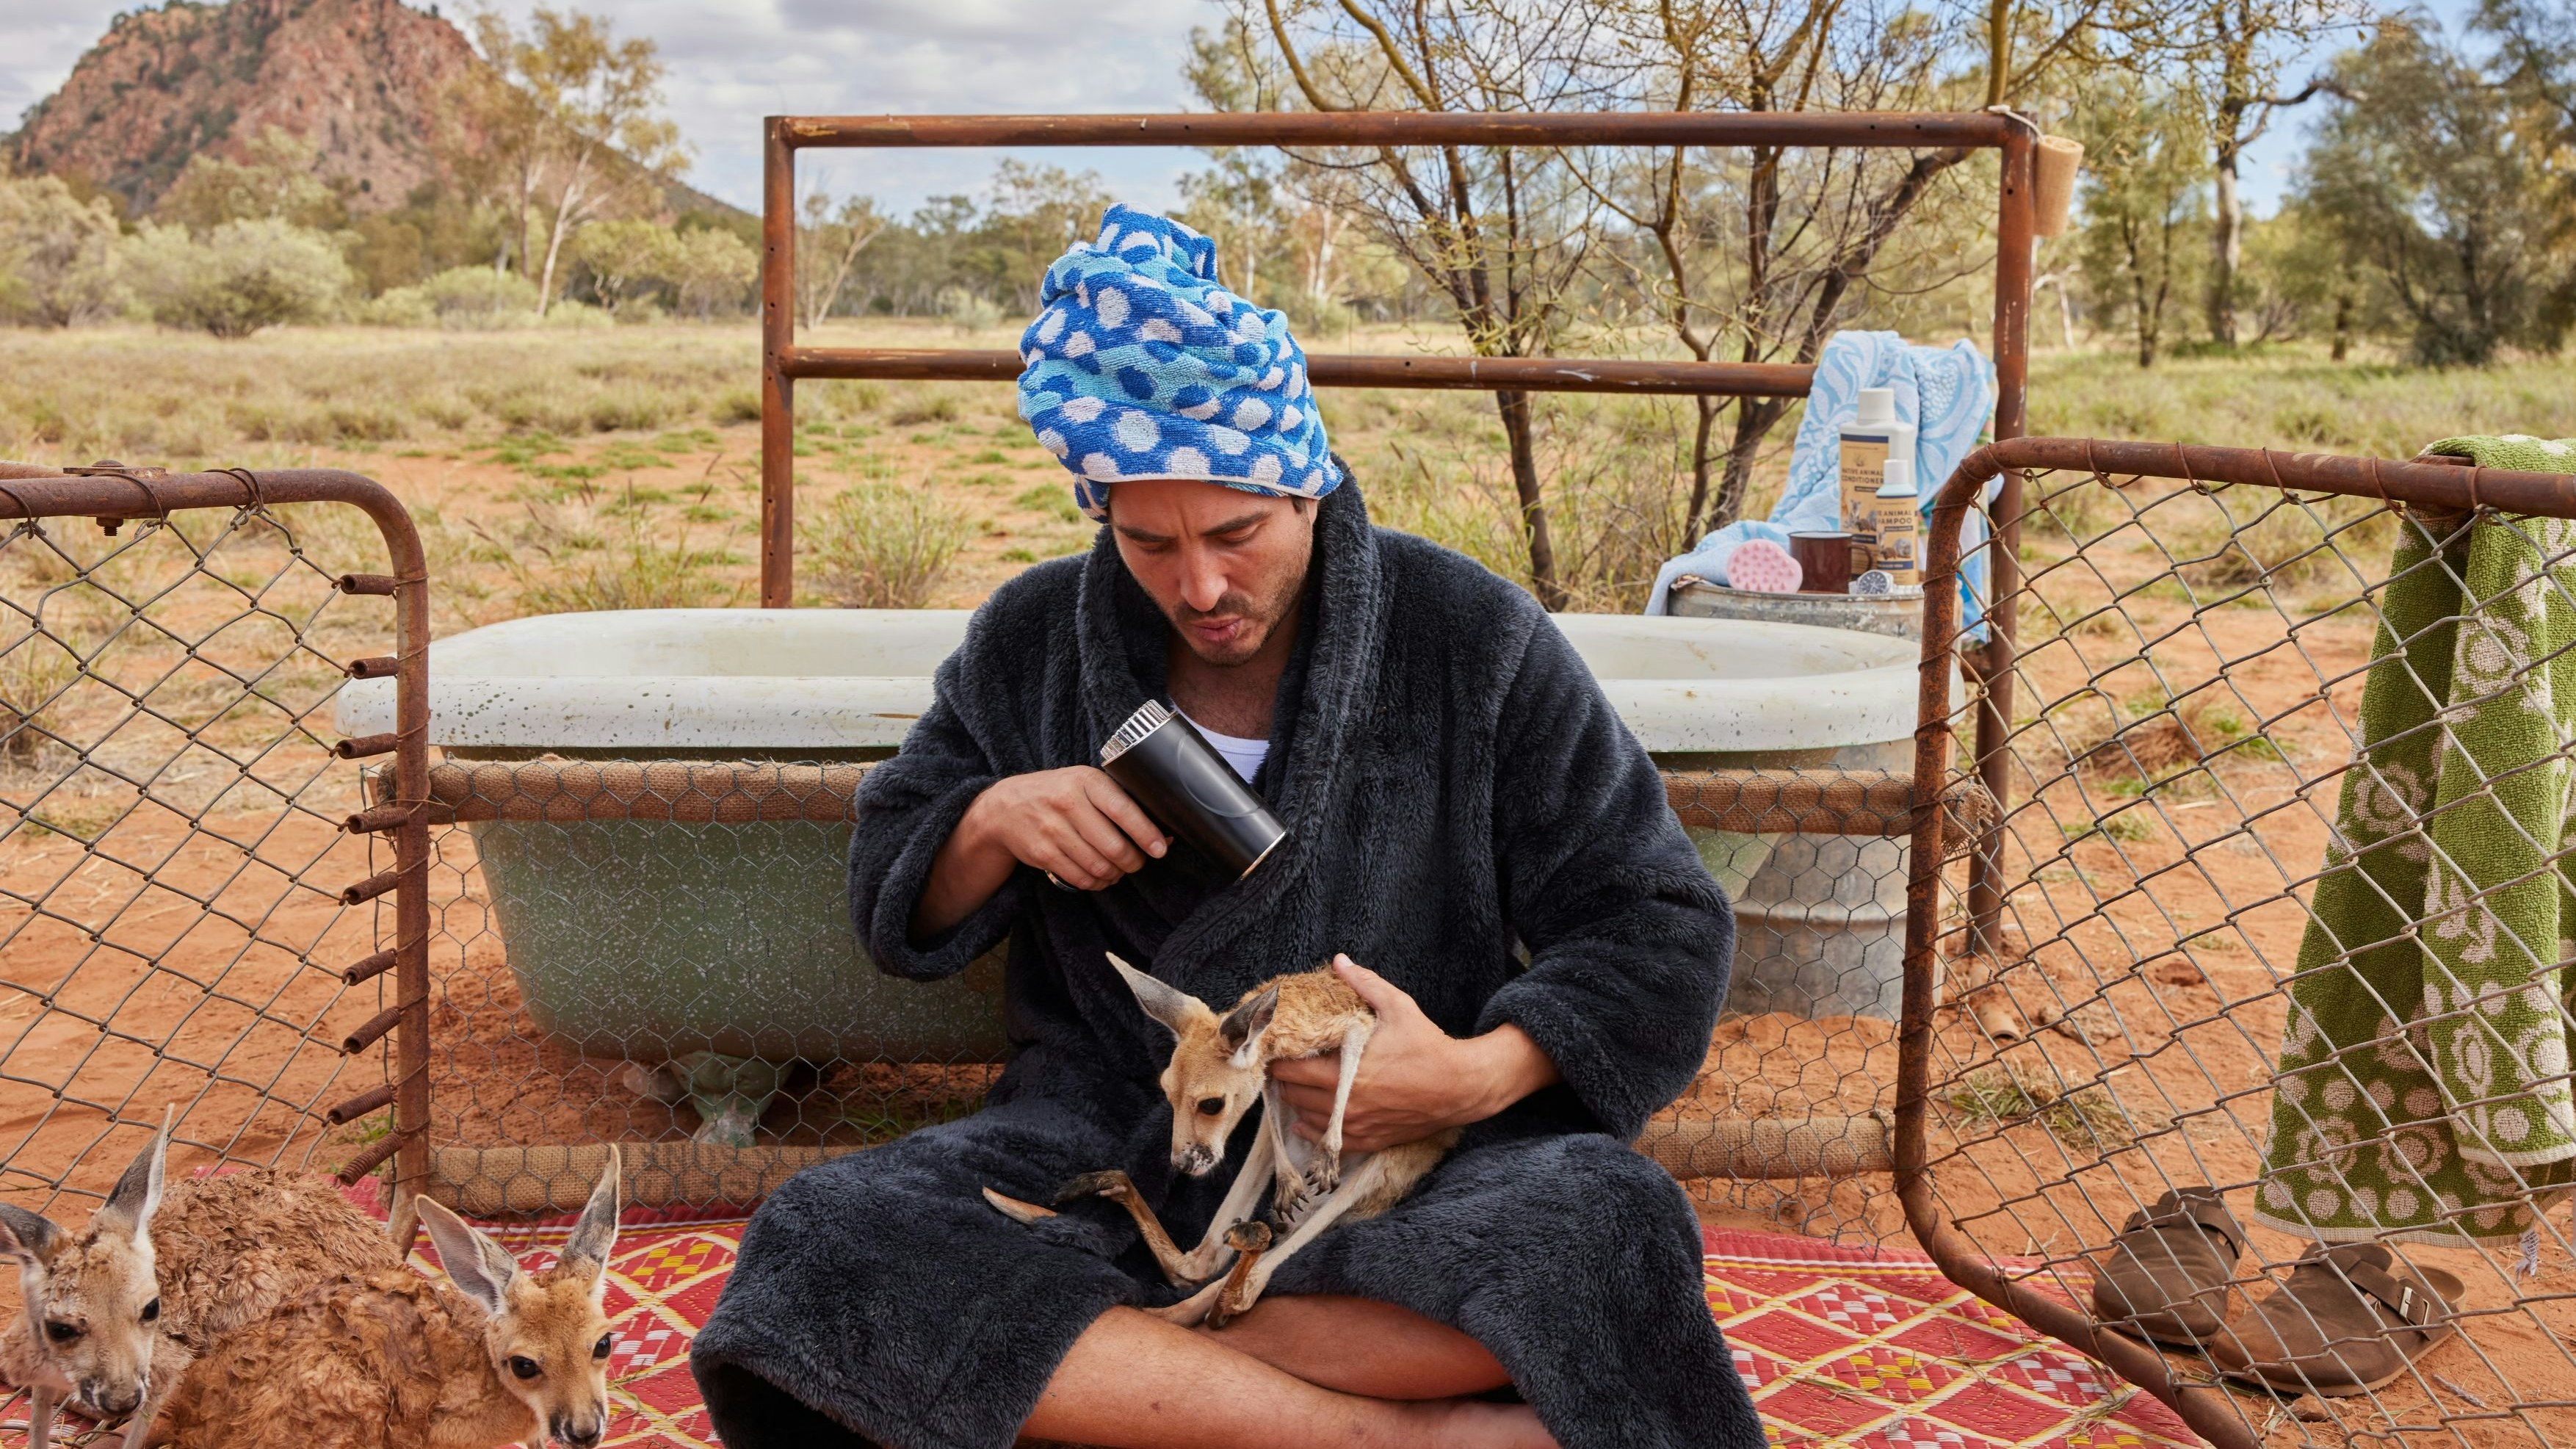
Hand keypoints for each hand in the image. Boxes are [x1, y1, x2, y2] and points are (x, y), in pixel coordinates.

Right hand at [966, 766, 1168, 888]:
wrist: (1005, 807)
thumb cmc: (1057, 794)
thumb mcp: (1085, 784)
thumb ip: (1120, 802)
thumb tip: (1163, 833)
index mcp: (1086, 781)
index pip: (1123, 810)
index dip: (1146, 833)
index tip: (1160, 848)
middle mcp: (1068, 803)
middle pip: (1114, 846)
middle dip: (1133, 861)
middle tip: (1138, 862)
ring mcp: (1052, 829)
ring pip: (1098, 866)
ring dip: (1115, 874)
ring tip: (1118, 869)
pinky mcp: (1042, 853)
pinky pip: (1079, 878)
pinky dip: (1096, 883)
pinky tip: (1099, 876)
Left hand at [1269, 954, 1560, 1154]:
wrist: (1460, 1087)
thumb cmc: (1428, 1045)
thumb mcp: (1398, 1007)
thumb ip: (1365, 984)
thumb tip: (1339, 961)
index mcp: (1345, 1072)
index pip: (1292, 1071)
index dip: (1279, 1060)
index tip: (1276, 1049)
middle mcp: (1345, 1103)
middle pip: (1293, 1095)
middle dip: (1285, 1080)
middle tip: (1283, 1065)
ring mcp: (1356, 1125)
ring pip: (1307, 1118)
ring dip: (1297, 1103)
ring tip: (1294, 1087)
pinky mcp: (1369, 1139)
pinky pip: (1328, 1141)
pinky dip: (1313, 1130)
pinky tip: (1306, 1120)